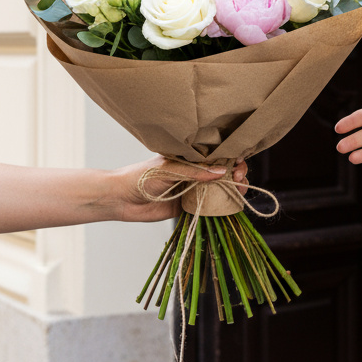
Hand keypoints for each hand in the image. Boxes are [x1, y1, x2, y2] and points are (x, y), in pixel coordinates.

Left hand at [116, 157, 249, 220]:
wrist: (121, 198)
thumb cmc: (141, 177)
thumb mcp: (170, 170)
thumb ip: (195, 172)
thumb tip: (222, 173)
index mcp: (188, 158)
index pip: (216, 155)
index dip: (230, 158)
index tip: (238, 164)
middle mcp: (193, 172)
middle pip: (222, 172)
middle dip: (235, 174)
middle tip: (239, 179)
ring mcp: (192, 189)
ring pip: (218, 189)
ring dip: (232, 189)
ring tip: (240, 191)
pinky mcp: (188, 205)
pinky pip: (209, 205)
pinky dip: (221, 205)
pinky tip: (231, 204)